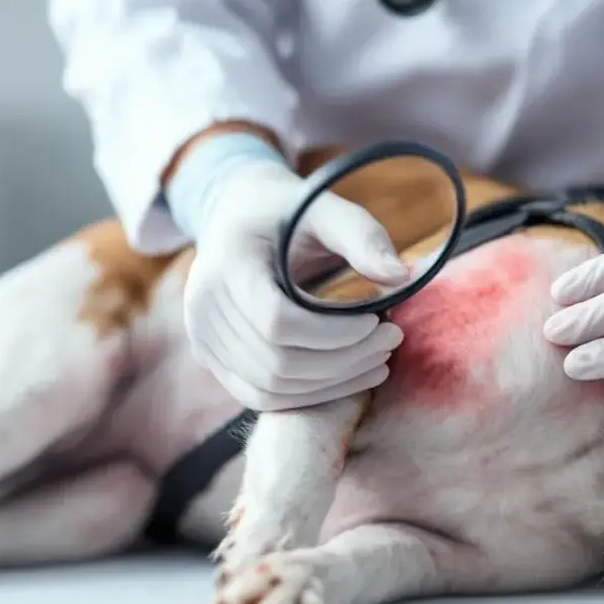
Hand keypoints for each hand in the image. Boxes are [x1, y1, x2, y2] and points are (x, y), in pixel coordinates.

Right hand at [183, 159, 409, 410]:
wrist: (238, 219)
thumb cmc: (288, 212)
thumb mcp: (325, 208)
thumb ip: (362, 236)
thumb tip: (402, 277)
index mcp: (228, 261)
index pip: (278, 321)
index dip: (334, 334)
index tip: (378, 321)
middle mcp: (202, 304)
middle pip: (278, 361)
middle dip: (344, 360)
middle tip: (391, 341)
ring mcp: (200, 337)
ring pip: (271, 387)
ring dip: (332, 383)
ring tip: (377, 360)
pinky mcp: (209, 358)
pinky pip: (259, 396)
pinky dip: (308, 394)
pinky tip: (348, 377)